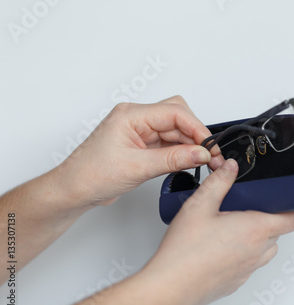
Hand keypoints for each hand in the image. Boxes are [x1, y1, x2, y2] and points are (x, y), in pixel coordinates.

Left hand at [51, 96, 224, 208]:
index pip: (174, 113)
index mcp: (131, 115)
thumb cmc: (90, 175)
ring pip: (176, 130)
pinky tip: (190, 162)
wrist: (73, 191)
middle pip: (178, 117)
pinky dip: (182, 152)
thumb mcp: (137, 168)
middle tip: (210, 155)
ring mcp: (140, 131)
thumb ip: (173, 159)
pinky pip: (169, 142)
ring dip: (191, 145)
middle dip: (197, 134)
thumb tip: (200, 153)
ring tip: (204, 162)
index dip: (197, 129)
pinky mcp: (143, 144)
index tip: (209, 147)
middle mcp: (136, 119)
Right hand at [139, 159, 293, 304]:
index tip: (293, 198)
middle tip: (252, 205)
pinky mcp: (237, 281)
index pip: (292, 219)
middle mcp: (256, 251)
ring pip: (265, 249)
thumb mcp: (200, 205)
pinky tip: (223, 244)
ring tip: (236, 224)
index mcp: (255, 230)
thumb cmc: (184, 252)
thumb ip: (219, 182)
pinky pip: (251, 263)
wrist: (171, 286)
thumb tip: (230, 168)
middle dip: (271, 216)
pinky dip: (246, 252)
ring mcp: (248, 269)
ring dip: (259, 235)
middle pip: (278, 232)